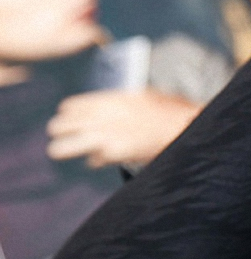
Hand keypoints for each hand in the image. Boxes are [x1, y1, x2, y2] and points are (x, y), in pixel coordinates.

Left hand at [46, 89, 201, 167]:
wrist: (185, 125)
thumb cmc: (168, 110)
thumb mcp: (140, 96)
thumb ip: (117, 103)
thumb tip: (104, 106)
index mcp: (107, 100)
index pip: (68, 108)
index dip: (69, 116)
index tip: (76, 122)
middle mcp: (100, 117)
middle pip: (58, 127)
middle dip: (62, 134)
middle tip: (71, 139)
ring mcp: (105, 136)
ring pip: (61, 148)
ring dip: (67, 150)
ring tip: (73, 153)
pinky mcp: (114, 153)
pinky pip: (92, 161)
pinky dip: (97, 162)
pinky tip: (105, 160)